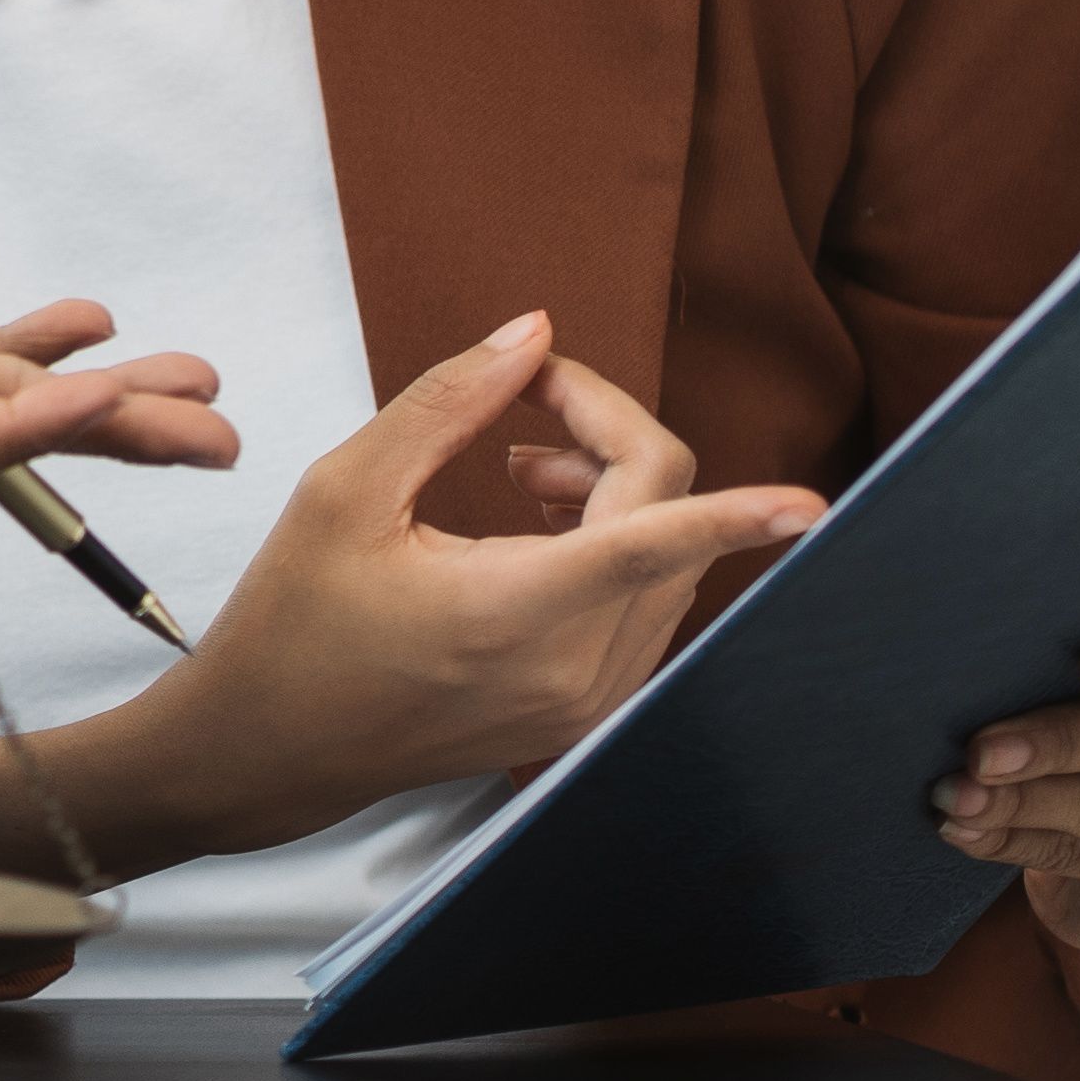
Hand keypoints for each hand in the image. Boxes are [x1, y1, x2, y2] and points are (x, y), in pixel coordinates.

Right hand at [0, 314, 814, 867]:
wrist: (267, 746)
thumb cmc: (293, 615)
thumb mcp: (347, 487)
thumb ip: (450, 401)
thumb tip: (535, 335)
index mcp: (516, 610)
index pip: (656, 540)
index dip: (741, 513)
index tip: (812, 502)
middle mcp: (574, 668)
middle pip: (662, 523)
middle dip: (610, 435)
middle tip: (525, 397)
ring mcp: (585, 702)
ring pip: (662, 567)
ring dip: (616, 493)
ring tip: (520, 466)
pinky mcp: (581, 715)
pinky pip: (641, 610)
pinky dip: (614, 549)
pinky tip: (536, 524)